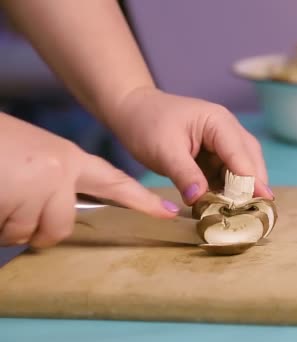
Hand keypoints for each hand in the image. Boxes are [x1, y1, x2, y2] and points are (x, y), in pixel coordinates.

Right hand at [0, 112, 179, 247]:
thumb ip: (52, 182)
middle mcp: (58, 174)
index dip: (141, 200)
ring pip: (27, 233)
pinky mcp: (13, 201)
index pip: (113, 183)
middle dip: (34, 227)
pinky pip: (5, 233)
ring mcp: (36, 189)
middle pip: (60, 227)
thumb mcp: (30, 154)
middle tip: (12, 202)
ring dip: (7, 224)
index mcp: (66, 158)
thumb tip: (59, 217)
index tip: (170, 213)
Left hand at [106, 87, 272, 204]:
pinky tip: (226, 206)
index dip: (253, 180)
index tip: (263, 202)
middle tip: (256, 214)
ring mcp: (223, 142)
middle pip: (250, 160)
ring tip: (242, 214)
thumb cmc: (147, 123)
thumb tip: (200, 199)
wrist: (133, 111)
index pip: (241, 155)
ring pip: (243, 168)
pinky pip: (228, 174)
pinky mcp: (215, 154)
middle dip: (254, 186)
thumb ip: (185, 174)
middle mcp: (228, 130)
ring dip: (242, 190)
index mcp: (219, 122)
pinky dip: (229, 190)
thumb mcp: (164, 150)